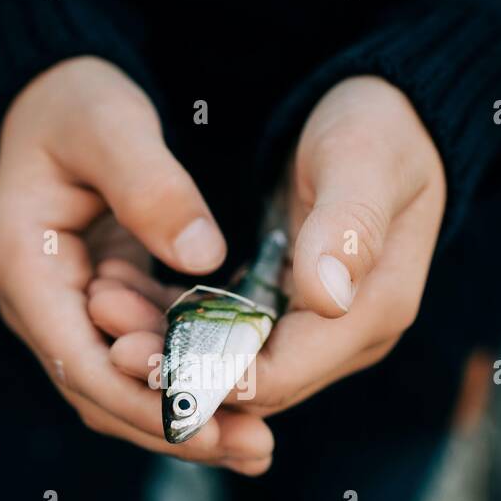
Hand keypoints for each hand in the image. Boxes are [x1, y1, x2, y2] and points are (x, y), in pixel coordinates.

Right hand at [0, 56, 273, 474]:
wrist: (55, 96)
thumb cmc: (76, 104)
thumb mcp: (110, 126)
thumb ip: (151, 186)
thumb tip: (202, 256)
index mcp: (25, 268)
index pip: (81, 361)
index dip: (145, 401)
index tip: (211, 423)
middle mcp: (40, 305)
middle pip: (103, 393)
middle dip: (177, 428)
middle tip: (253, 450)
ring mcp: (69, 313)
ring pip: (126, 387)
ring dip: (189, 417)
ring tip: (259, 446)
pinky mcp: (104, 310)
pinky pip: (147, 359)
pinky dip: (192, 379)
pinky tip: (248, 396)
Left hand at [96, 75, 445, 419]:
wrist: (393, 117)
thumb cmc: (380, 130)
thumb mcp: (365, 163)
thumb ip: (348, 228)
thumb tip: (328, 297)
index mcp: (372, 313)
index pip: (280, 375)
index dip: (209, 375)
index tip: (142, 357)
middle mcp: (347, 336)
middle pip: (251, 384)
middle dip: (178, 369)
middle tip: (108, 344)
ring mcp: (321, 329)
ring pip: (232, 363)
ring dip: (171, 347)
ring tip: (106, 311)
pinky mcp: (292, 311)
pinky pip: (228, 334)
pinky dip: (181, 322)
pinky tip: (129, 296)